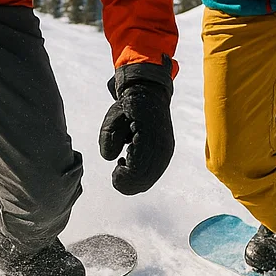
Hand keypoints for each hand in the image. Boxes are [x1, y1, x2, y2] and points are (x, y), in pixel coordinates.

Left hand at [99, 61, 173, 194]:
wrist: (148, 93)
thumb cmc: (128, 106)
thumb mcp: (113, 118)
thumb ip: (109, 138)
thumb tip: (112, 158)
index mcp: (150, 136)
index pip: (139, 169)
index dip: (125, 177)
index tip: (115, 170)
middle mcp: (162, 145)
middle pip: (146, 178)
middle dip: (128, 182)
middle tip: (116, 172)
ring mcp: (166, 149)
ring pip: (150, 177)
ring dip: (134, 179)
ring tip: (122, 165)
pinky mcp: (165, 152)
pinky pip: (154, 172)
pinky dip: (140, 175)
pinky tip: (130, 163)